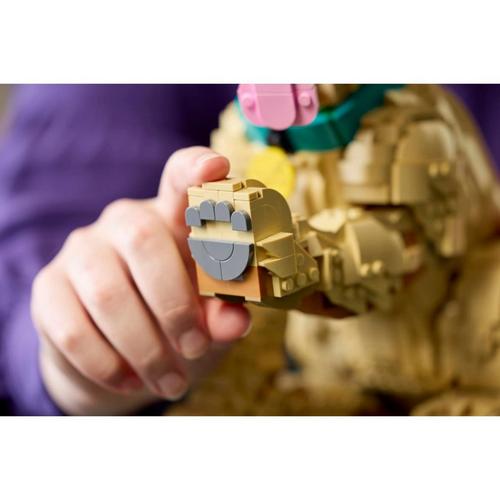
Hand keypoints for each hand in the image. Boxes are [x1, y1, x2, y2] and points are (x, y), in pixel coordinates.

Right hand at [31, 147, 250, 414]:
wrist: (116, 355)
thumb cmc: (174, 324)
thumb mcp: (207, 318)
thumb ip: (222, 313)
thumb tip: (235, 321)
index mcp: (172, 219)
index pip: (180, 178)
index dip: (196, 169)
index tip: (215, 168)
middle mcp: (123, 223)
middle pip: (144, 240)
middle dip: (175, 306)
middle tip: (195, 349)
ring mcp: (82, 251)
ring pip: (107, 293)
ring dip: (145, 348)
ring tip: (172, 381)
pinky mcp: (48, 288)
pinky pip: (73, 328)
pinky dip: (108, 364)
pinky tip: (132, 381)